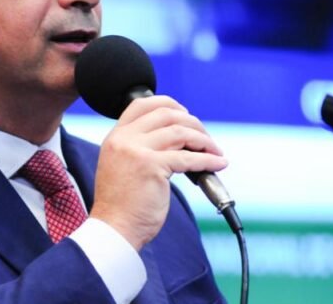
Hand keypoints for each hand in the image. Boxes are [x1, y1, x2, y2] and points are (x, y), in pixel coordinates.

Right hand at [89, 95, 226, 250]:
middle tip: (205, 137)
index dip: (168, 103)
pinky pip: (188, 158)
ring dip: (204, 140)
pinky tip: (217, 164)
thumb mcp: (121, 164)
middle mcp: (124, 139)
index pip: (141, 104)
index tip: (185, 113)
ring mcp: (136, 151)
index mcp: (115, 137)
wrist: (114, 228)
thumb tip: (175, 137)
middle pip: (165, 114)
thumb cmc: (121, 204)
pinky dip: (207, 160)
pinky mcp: (152, 167)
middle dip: (192, 122)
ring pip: (180, 132)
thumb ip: (138, 147)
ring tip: (214, 151)